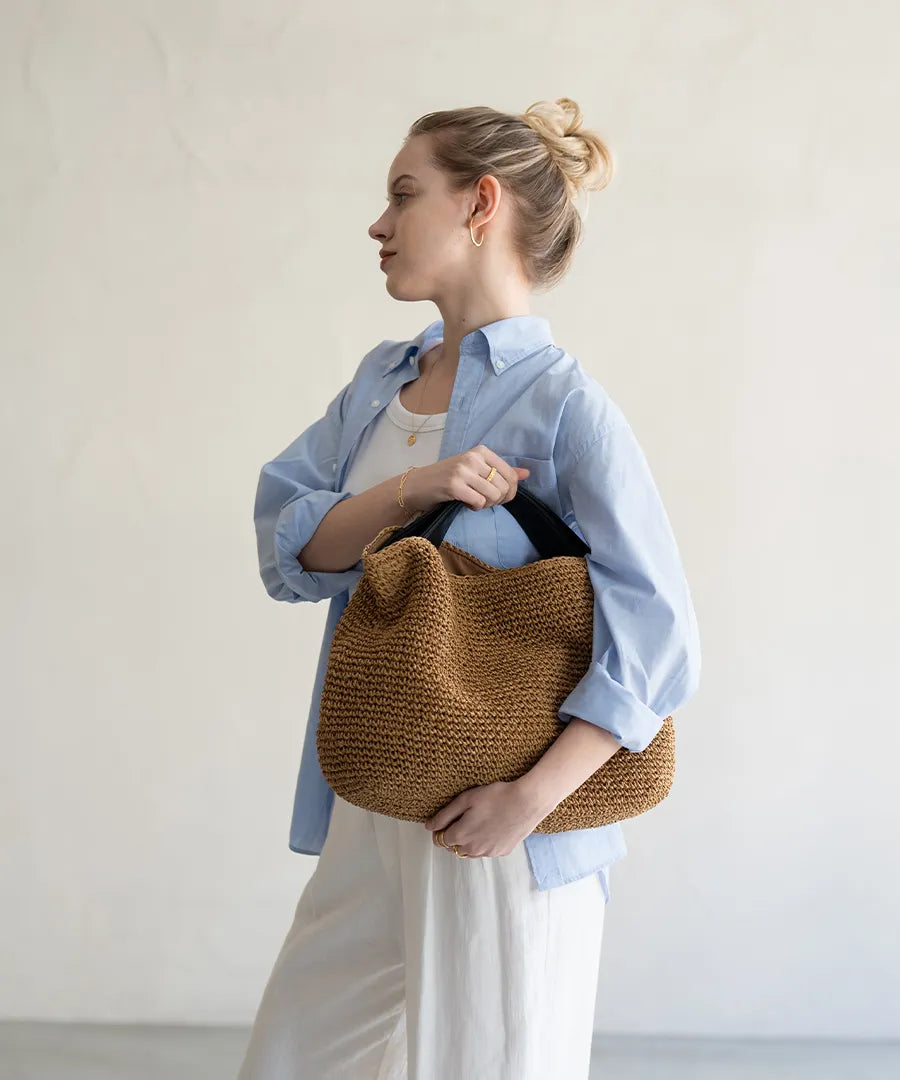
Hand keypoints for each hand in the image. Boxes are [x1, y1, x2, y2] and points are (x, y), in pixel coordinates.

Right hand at [403, 445, 529, 514]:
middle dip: (496, 500)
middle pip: (503, 487)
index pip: (510, 474)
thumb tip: (526, 474)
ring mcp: (463, 470)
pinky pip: (479, 502)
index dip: (509, 492)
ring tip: (472, 500)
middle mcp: (473, 457)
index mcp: (481, 451)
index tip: (497, 497)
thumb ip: (500, 471)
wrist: (417, 485)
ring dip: (485, 504)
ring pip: (493, 496)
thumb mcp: (475, 470)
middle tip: (482, 500)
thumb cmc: (447, 478)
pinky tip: (465, 502)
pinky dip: (475, 507)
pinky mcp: (454, 485)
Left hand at [423, 779, 552, 857]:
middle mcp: (473, 849)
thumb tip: (429, 827)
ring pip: (470, 851)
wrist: (527, 802)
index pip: (441, 839)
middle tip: (464, 817)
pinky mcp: (502, 852)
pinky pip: (486, 851)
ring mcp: (489, 853)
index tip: (447, 819)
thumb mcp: (466, 800)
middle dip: (454, 836)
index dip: (441, 829)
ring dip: (469, 841)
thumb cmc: (495, 796)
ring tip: (478, 822)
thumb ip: (445, 815)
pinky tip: (492, 827)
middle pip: (455, 847)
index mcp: (461, 836)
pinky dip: (484, 842)